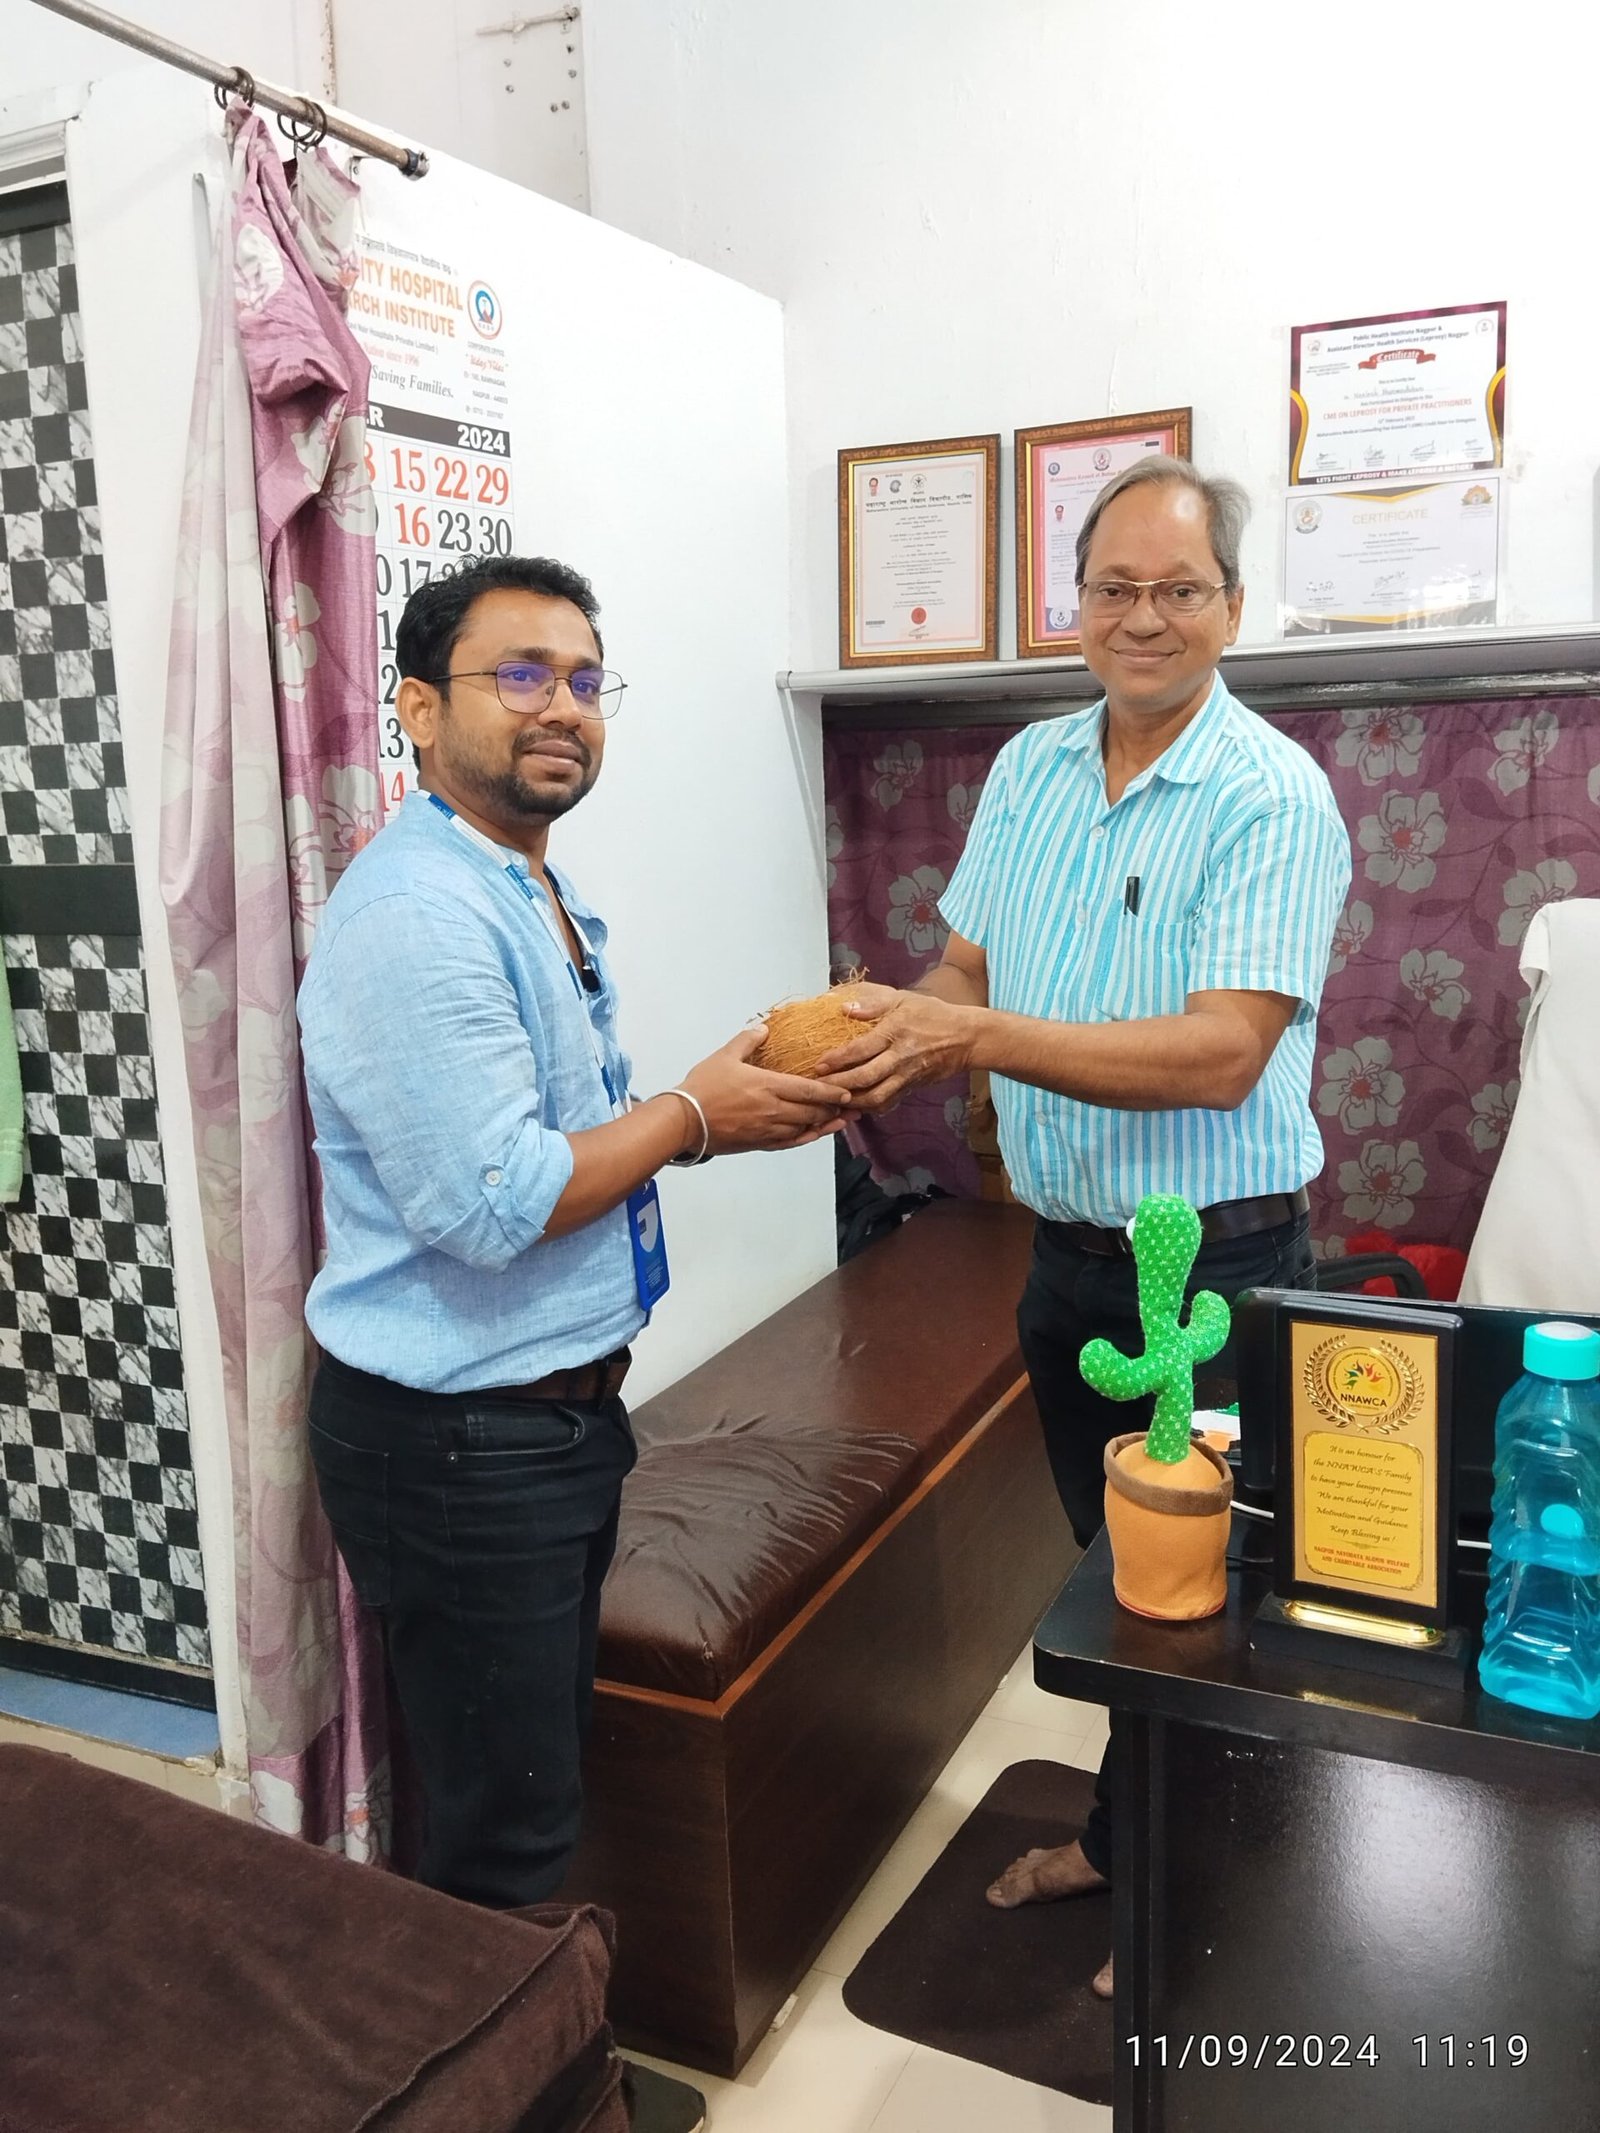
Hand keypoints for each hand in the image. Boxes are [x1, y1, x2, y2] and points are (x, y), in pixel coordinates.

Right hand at [678, 1027, 850, 1154]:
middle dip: (834, 1108)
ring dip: (826, 1124)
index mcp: (768, 1085)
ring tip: (843, 1121)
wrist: (684, 1120)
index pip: (809, 1090)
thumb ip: (747, 1041)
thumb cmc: (703, 1087)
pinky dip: (807, 1138)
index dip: (832, 1092)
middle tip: (852, 1105)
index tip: (848, 1091)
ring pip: (805, 1128)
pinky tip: (816, 1135)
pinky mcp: (759, 1143)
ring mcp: (768, 1129)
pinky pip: (790, 1143)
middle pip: (813, 1111)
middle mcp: (774, 1110)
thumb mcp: (725, 1056)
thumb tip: (764, 1029)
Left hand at [813, 984, 978, 1112]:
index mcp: (895, 1032)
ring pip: (876, 1096)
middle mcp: (900, 1056)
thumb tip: (844, 1008)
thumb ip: (872, 1004)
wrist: (966, 1037)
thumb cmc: (933, 1015)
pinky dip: (870, 1107)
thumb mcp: (903, 999)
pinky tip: (856, 1105)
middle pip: (864, 1077)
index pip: (860, 1049)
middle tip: (818, 1087)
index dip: (837, 1060)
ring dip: (852, 1101)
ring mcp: (907, 1075)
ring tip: (833, 1099)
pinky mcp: (912, 1086)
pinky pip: (889, 1102)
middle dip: (838, 1085)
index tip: (818, 1065)